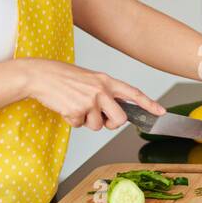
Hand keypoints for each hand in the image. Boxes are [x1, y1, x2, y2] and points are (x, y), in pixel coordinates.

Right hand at [22, 59, 165, 130]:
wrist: (40, 75)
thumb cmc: (63, 77)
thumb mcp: (89, 80)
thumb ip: (104, 93)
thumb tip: (113, 114)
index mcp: (106, 81)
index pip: (134, 93)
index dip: (149, 104)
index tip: (161, 112)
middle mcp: (101, 90)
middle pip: (120, 120)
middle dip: (111, 124)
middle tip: (99, 118)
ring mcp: (89, 101)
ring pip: (98, 126)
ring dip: (86, 122)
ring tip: (75, 106)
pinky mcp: (76, 110)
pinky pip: (80, 126)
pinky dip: (72, 121)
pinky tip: (66, 107)